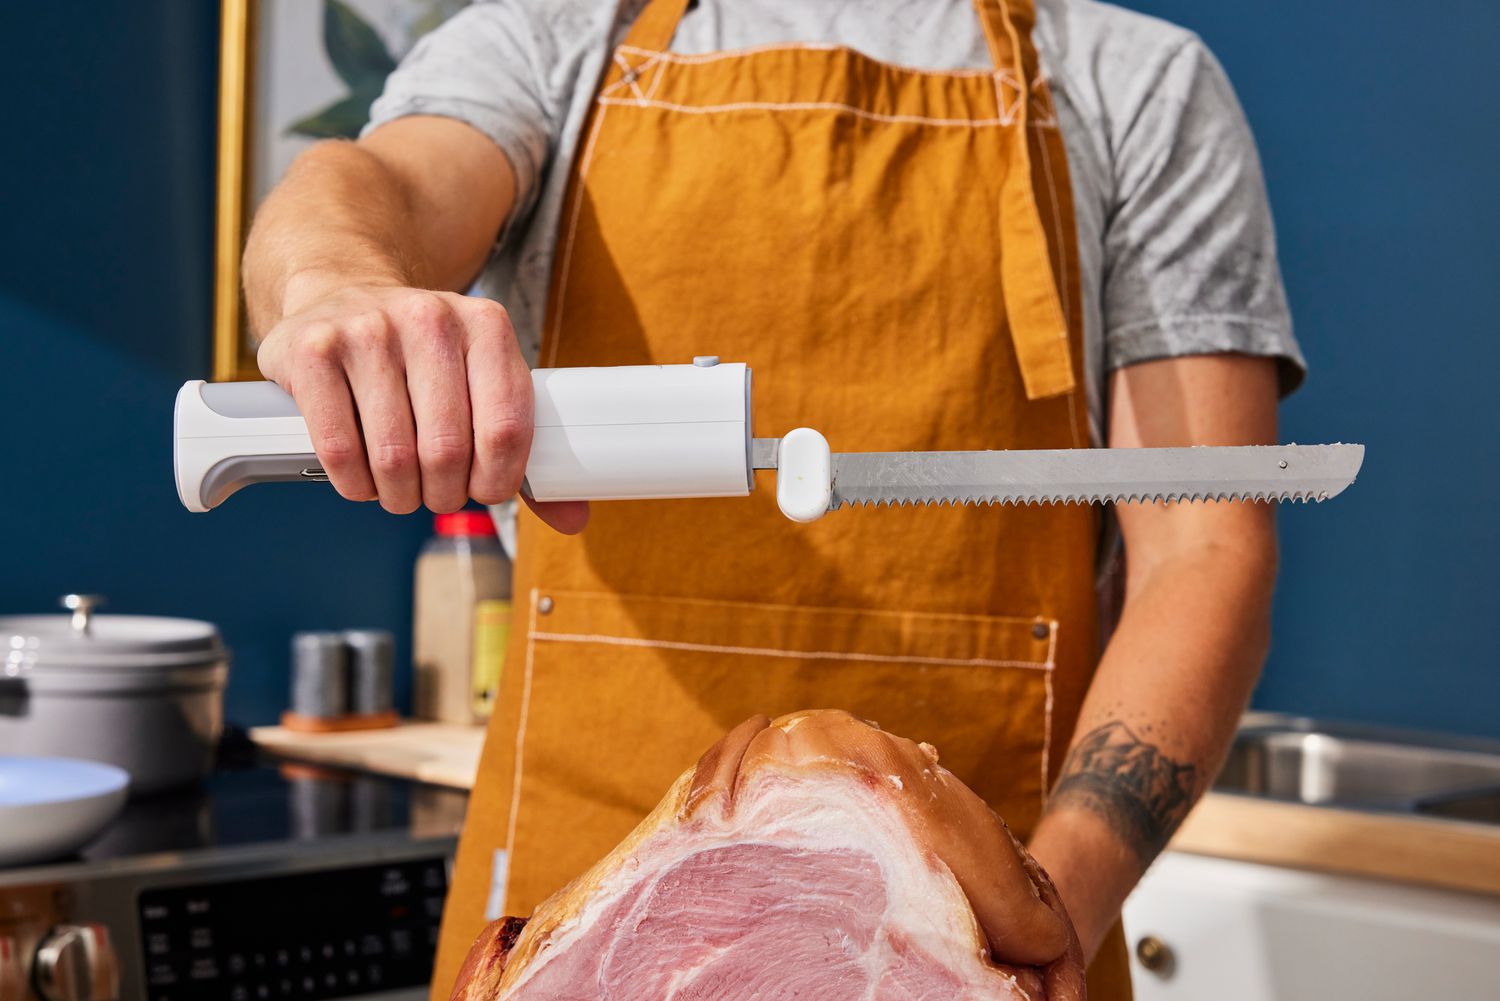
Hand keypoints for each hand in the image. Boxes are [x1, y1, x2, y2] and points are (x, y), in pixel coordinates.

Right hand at [257, 278, 586, 530]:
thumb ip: (522, 450)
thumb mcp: (480, 382)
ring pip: (393, 458)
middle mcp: (429, 318)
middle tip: (436, 493)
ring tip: (400, 488)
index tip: (483, 490)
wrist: (344, 293)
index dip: (496, 481)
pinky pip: (340, 449)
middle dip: (444, 493)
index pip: (506, 429)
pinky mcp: (312, 350)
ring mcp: (366, 330)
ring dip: (399, 495)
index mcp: (486, 325)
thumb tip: (574, 519)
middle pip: (447, 450)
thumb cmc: (423, 360)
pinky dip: (355, 484)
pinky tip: (363, 478)